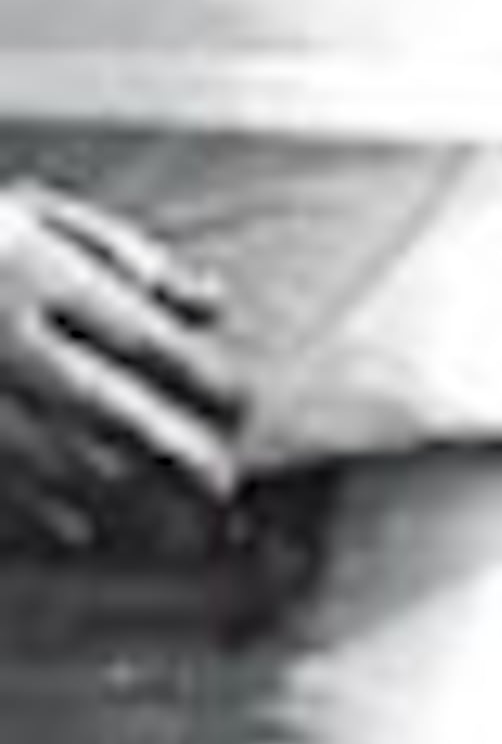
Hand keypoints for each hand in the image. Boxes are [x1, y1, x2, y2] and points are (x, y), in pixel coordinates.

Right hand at [0, 185, 244, 540]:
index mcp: (31, 271)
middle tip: (222, 482)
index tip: (236, 401)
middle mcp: (1, 337)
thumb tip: (212, 303)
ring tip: (172, 525)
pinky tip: (82, 528)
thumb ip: (129, 256)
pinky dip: (40, 511)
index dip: (196, 373)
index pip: (135, 332)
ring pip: (50, 457)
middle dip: (171, 451)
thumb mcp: (40, 215)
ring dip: (117, 495)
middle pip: (102, 406)